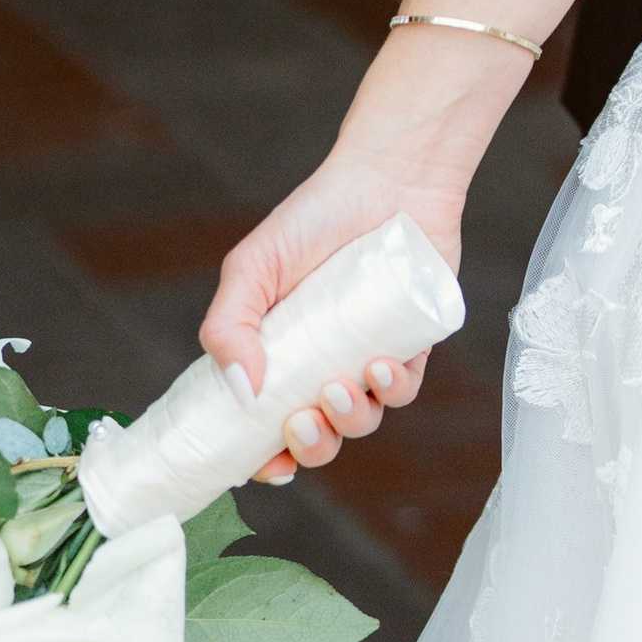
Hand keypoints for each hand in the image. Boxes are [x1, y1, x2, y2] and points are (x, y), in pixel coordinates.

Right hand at [200, 144, 460, 485]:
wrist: (388, 176)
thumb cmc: (315, 216)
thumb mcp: (253, 266)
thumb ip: (228, 325)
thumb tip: (241, 392)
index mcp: (279, 355)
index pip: (266, 425)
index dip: (265, 457)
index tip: (266, 466)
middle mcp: (324, 363)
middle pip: (319, 437)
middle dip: (312, 448)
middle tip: (301, 424)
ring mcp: (368, 356)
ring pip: (362, 419)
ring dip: (350, 420)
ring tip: (339, 388)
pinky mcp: (413, 343)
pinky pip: (404, 387)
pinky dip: (393, 390)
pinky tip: (381, 366)